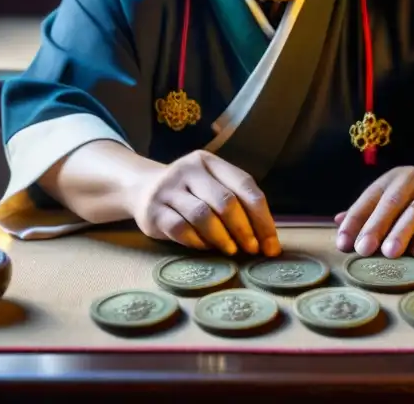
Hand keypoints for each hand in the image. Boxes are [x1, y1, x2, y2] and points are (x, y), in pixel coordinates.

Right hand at [128, 150, 280, 257]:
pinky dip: (197, 242)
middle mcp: (188, 170)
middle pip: (225, 201)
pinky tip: (205, 247)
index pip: (245, 186)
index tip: (271, 243)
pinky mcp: (153, 211)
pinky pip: (180, 229)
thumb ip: (237, 204)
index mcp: (210, 162)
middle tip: (252, 249)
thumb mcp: (212, 186)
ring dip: (222, 237)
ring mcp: (168, 189)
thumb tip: (267, 241)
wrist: (142, 188)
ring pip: (202, 215)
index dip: (262, 217)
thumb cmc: (190, 193)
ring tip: (231, 250)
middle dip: (243, 229)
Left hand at [334, 166, 413, 260]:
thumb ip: (364, 212)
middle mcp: (413, 181)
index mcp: (391, 179)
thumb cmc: (406, 199)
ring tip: (411, 255)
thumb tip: (337, 222)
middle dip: (380, 227)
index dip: (355, 221)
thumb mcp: (385, 197)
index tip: (344, 244)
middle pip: (395, 203)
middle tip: (368, 250)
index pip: (370, 199)